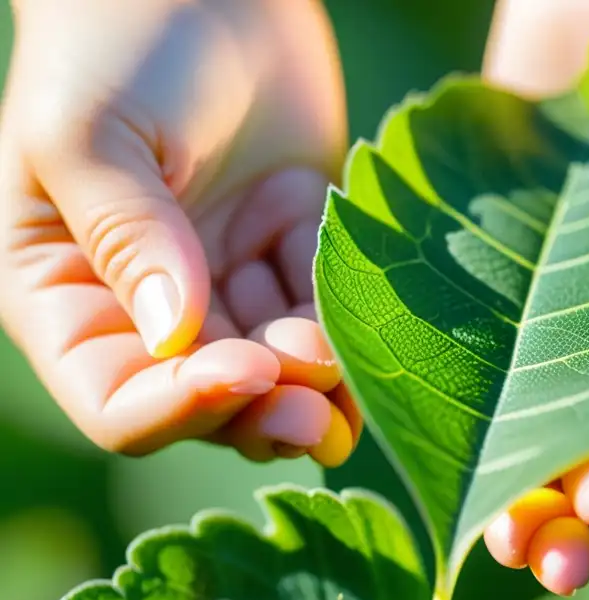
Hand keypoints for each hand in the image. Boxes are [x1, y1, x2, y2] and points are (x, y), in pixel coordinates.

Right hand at [0, 0, 358, 463]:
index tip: (246, 372)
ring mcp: (220, 281)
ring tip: (346, 378)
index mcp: (65, 291)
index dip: (179, 407)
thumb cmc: (118, 39)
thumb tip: (175, 341)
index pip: (115, 395)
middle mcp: (142, 303)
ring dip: (310, 388)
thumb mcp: (90, 132)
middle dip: (261, 412)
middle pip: (204, 399)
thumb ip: (126, 236)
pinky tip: (367, 348)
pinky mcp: (285, 251)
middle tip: (315, 414)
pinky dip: (343, 338)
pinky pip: (317, 315)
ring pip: (270, 369)